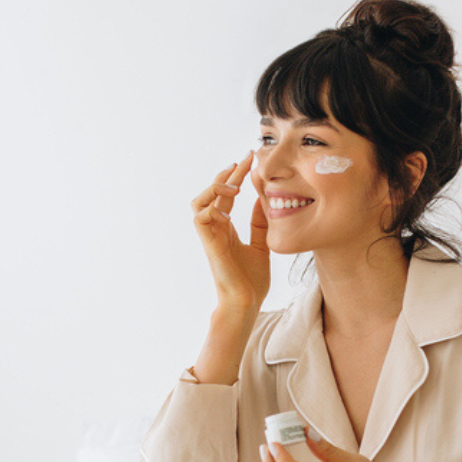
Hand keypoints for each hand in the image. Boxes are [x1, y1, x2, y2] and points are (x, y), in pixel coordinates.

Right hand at [191, 152, 269, 312]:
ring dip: (214, 188)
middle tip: (245, 160)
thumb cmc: (252, 279)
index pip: (226, 194)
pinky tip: (228, 207)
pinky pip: (200, 218)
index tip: (251, 159)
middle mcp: (215, 228)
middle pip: (212, 192)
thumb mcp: (262, 244)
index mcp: (226, 227)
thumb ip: (259, 223)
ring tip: (234, 185)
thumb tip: (262, 199)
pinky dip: (211, 207)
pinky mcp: (209, 244)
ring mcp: (210, 236)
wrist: (247, 301)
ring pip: (198, 202)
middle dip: (227, 173)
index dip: (236, 175)